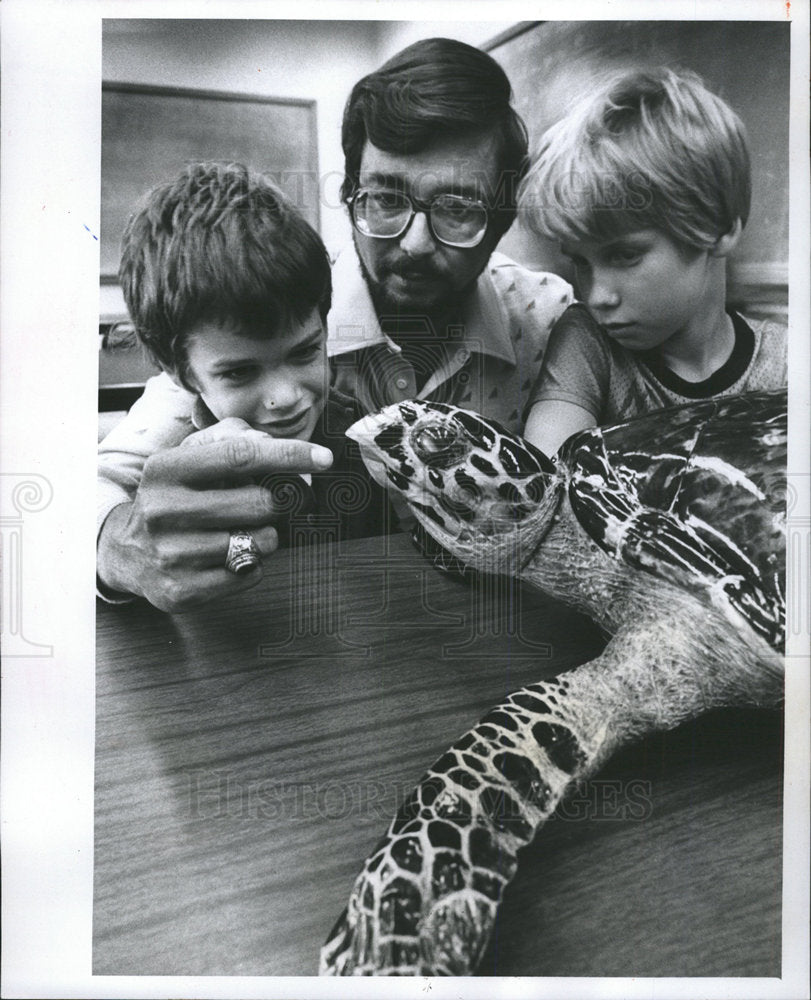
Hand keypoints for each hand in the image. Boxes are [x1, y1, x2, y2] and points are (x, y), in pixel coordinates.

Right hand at [96, 419, 332, 611]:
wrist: (125, 551)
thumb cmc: (174, 497)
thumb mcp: (188, 459)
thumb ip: (230, 439)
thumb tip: (268, 443)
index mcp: (165, 470)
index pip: (240, 456)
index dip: (289, 455)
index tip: (323, 458)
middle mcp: (163, 511)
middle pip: (259, 503)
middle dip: (279, 502)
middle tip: (273, 502)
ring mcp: (171, 555)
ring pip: (259, 542)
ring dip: (266, 535)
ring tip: (243, 530)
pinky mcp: (182, 591)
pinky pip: (249, 574)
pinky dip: (253, 564)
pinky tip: (230, 555)